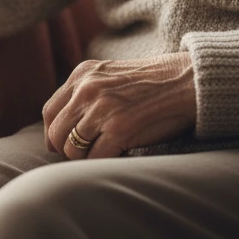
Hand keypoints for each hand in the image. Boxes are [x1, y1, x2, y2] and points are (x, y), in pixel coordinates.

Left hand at [43, 52, 196, 158]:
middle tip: (81, 156)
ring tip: (102, 154)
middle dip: (66, 149)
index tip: (58, 145)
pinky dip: (101, 164)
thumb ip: (85, 93)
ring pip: (73, 149)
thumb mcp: (109, 76)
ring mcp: (102, 109)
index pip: (50, 111)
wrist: (189, 81)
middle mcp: (87, 90)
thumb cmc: (152, 84)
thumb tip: (64, 125)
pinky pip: (95, 158)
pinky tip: (115, 157)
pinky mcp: (119, 128)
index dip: (52, 133)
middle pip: (57, 132)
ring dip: (85, 158)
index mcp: (82, 75)